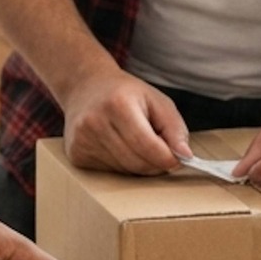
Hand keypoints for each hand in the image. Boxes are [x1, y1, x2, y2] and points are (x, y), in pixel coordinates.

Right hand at [61, 65, 190, 174]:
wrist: (85, 86)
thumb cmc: (125, 93)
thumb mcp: (156, 100)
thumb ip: (175, 128)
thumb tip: (185, 157)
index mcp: (118, 105)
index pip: (148, 146)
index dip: (168, 158)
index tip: (178, 158)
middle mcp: (95, 122)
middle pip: (137, 163)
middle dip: (156, 164)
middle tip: (160, 151)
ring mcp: (82, 140)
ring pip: (124, 171)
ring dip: (139, 165)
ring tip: (135, 143)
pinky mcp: (76, 154)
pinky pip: (109, 173)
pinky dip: (121, 165)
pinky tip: (117, 146)